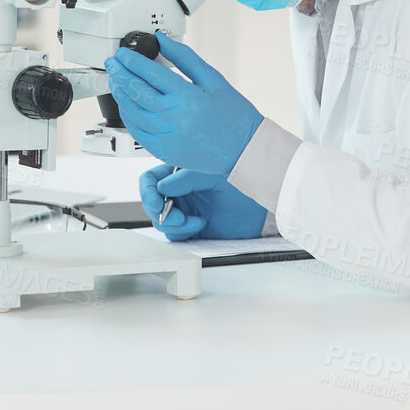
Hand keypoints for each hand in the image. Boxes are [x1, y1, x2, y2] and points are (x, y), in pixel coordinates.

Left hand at [104, 32, 262, 176]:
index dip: (132, 61)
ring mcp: (167, 137)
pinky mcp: (164, 151)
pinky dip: (128, 116)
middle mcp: (175, 118)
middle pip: (136, 92)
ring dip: (120, 94)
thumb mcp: (213, 79)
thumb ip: (185, 58)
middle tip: (113, 63)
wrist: (244, 150)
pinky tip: (127, 105)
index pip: (151, 74)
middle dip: (120, 74)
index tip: (123, 53)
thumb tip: (162, 41)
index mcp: (189, 97)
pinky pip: (137, 132)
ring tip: (117, 81)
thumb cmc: (234, 116)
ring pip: (132, 112)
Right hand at [140, 163, 266, 241]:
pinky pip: (175, 235)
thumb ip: (185, 179)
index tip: (158, 204)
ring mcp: (186, 210)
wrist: (262, 198)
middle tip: (179, 218)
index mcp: (180, 174)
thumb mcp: (211, 173)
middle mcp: (180, 192)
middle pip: (152, 205)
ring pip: (162, 223)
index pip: (150, 180)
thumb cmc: (242, 178)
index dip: (148, 193)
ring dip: (174, 226)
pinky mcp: (193, 228)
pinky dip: (183, 233)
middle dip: (162, 214)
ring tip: (195, 222)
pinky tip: (200, 225)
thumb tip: (162, 188)